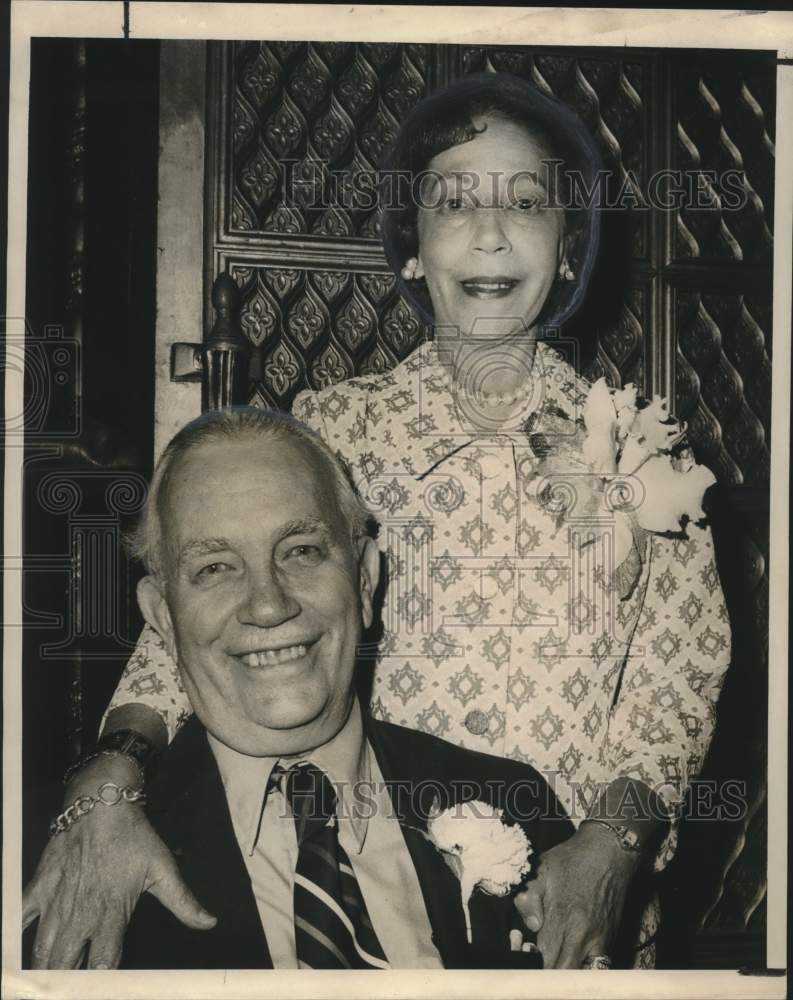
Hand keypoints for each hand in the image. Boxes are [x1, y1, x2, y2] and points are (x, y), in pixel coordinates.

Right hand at [23, 755, 215, 968]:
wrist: (101, 803)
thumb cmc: (133, 835)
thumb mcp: (163, 868)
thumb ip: (184, 902)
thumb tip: (209, 922)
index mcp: (112, 915)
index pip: (103, 966)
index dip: (100, 984)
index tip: (101, 989)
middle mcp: (81, 915)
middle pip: (66, 966)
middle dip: (67, 980)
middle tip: (70, 985)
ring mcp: (56, 903)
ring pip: (42, 951)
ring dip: (45, 968)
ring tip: (48, 981)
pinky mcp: (39, 887)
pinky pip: (21, 920)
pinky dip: (18, 938)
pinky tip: (16, 954)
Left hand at [514, 823, 639, 968]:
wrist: (609, 851)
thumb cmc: (572, 859)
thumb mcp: (541, 869)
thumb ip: (528, 898)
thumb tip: (531, 926)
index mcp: (562, 919)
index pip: (544, 960)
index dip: (531, 963)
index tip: (526, 955)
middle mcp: (583, 936)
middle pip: (562, 972)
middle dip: (547, 972)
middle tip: (537, 958)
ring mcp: (599, 940)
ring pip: (581, 972)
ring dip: (566, 972)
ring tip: (554, 959)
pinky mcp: (610, 939)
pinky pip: (599, 965)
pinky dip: (586, 968)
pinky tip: (573, 957)